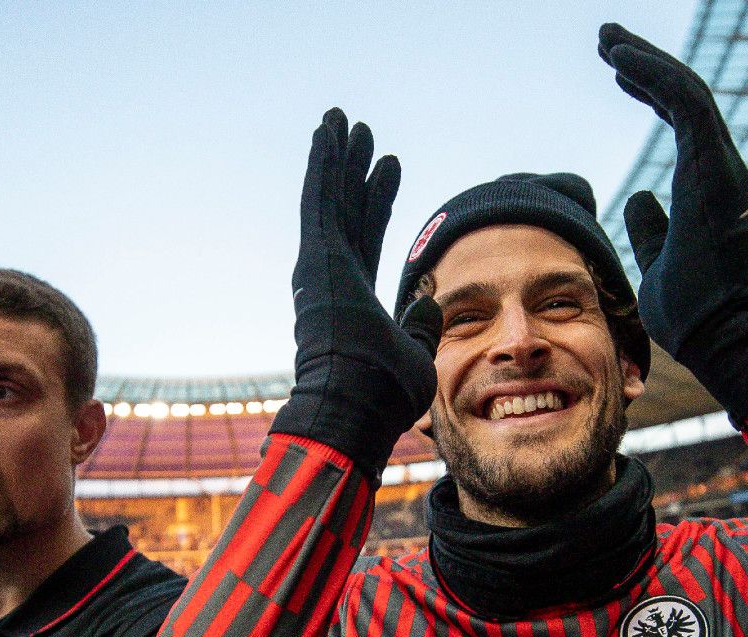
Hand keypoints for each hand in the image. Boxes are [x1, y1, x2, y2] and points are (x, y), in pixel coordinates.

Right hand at [268, 108, 439, 476]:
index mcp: (353, 298)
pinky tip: (328, 133)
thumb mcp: (416, 355)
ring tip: (343, 119)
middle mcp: (332, 279)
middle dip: (355, 170)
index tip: (389, 167)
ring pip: (329, 198)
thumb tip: (430, 298)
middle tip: (361, 132)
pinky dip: (323, 166)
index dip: (377, 200)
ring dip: (337, 157)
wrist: (354, 407)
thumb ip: (421, 325)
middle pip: (346, 211)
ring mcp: (321, 268)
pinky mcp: (317, 259)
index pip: (366, 237)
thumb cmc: (383, 395)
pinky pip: (320, 202)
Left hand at [599, 23, 747, 425]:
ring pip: (685, 91)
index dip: (649, 87)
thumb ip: (651, 228)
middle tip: (608, 37)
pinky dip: (655, 75)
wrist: (722, 336)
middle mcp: (717, 167)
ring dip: (646, 60)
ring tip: (608, 38)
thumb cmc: (694, 312)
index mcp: (704, 185)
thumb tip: (638, 201)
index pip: (680, 118)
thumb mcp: (658, 262)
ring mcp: (719, 166)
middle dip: (645, 61)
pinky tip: (621, 59)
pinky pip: (686, 103)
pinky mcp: (713, 169)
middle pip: (682, 94)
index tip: (617, 68)